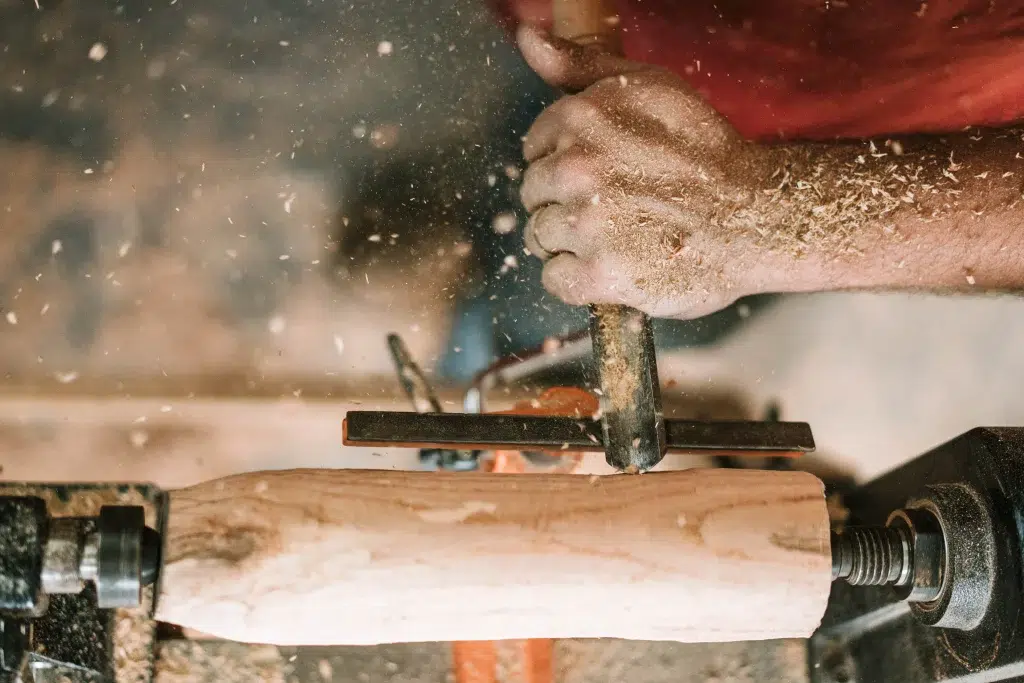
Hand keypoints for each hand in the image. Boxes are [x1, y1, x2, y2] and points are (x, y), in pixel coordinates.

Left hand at [518, 25, 778, 318]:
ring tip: (617, 235)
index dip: (565, 163)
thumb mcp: (648, 86)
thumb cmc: (703, 150)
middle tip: (615, 208)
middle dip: (564, 202)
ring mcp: (587, 225)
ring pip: (540, 237)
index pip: (534, 149)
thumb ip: (580, 63)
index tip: (604, 174)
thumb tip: (527, 37)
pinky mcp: (600, 275)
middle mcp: (576, 168)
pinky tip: (611, 265)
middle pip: (533, 194)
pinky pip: (554, 279)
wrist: (756, 216)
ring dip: (571, 241)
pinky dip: (577, 279)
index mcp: (580, 118)